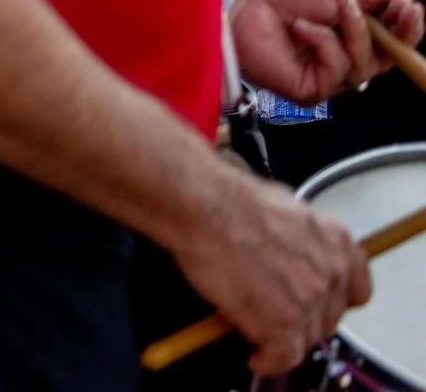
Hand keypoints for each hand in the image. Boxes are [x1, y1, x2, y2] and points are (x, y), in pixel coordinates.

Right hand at [172, 167, 369, 375]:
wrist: (205, 207)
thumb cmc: (228, 200)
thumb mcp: (281, 209)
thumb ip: (297, 240)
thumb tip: (284, 254)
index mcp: (336, 241)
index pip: (356, 288)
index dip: (332, 300)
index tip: (316, 303)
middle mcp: (332, 273)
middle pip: (329, 317)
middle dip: (303, 319)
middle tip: (275, 313)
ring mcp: (310, 300)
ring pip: (306, 337)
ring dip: (284, 338)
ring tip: (258, 331)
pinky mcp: (283, 323)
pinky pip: (284, 356)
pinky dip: (270, 361)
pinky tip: (257, 357)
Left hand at [234, 0, 425, 103]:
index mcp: (352, 31)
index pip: (394, 38)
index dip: (408, 25)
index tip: (411, 4)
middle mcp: (344, 55)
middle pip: (388, 59)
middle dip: (399, 33)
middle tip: (401, 9)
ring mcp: (327, 74)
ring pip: (365, 66)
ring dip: (355, 32)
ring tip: (337, 7)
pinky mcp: (311, 89)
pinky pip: (337, 72)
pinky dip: (325, 44)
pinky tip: (303, 28)